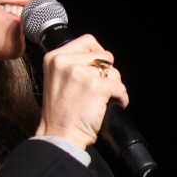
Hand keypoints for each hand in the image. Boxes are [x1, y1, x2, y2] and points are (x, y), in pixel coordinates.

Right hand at [35, 34, 128, 148]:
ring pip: (113, 72)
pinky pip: (120, 87)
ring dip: (115, 86)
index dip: (99, 54)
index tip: (100, 68)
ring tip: (104, 99)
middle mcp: (66, 62)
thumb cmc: (60, 114)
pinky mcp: (96, 86)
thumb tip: (100, 58)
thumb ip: (72, 65)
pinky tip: (111, 105)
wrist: (59, 135)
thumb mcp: (57, 79)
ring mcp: (81, 73)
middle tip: (102, 89)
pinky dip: (121, 98)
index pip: (88, 41)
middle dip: (108, 73)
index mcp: (54, 58)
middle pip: (104, 56)